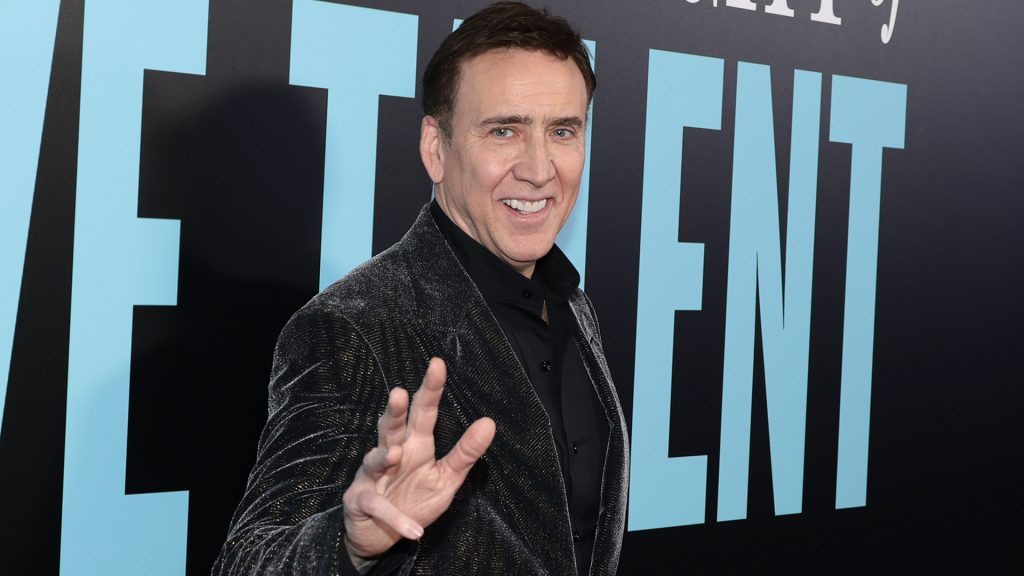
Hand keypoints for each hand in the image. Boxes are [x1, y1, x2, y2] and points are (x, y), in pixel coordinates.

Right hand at [342, 357, 495, 563]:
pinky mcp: (361, 500)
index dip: (431, 389)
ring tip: (393, 454)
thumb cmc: (414, 500)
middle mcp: (392, 453)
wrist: (381, 535)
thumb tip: (489, 422)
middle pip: (393, 426)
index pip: (425, 411)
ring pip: (374, 459)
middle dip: (395, 411)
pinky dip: (396, 518)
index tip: (437, 364)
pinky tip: (413, 530)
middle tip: (400, 393)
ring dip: (381, 457)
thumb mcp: (447, 478)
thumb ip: (465, 453)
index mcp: (416, 444)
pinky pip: (378, 507)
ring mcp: (373, 476)